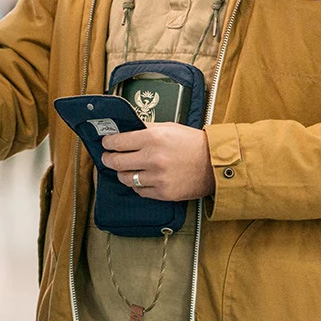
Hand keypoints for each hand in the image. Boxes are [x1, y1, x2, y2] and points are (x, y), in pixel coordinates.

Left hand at [100, 123, 214, 200]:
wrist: (214, 163)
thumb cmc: (193, 143)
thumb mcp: (169, 127)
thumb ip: (146, 128)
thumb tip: (127, 128)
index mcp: (152, 137)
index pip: (118, 141)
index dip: (107, 143)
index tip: (105, 143)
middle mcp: (152, 158)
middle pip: (116, 162)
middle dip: (108, 159)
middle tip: (108, 157)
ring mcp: (157, 177)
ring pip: (125, 178)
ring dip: (123, 173)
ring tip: (125, 169)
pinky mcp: (163, 192)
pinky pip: (139, 191)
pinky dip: (137, 185)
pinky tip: (141, 178)